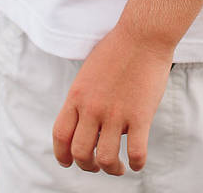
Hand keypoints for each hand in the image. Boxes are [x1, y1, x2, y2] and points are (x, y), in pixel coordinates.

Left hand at [53, 24, 173, 175]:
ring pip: (106, 158)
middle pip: (80, 152)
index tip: (68, 162)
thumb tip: (85, 119)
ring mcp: (116, 114)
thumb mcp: (88, 72)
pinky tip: (137, 163)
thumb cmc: (117, 48)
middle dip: (87, 166)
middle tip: (96, 166)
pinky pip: (136, 152)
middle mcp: (92, 108)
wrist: (143, 34)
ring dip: (111, 169)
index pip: (60, 135)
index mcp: (76, 96)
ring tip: (118, 168)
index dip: (62, 155)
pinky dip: (136, 164)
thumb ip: (83, 97)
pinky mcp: (140, 116)